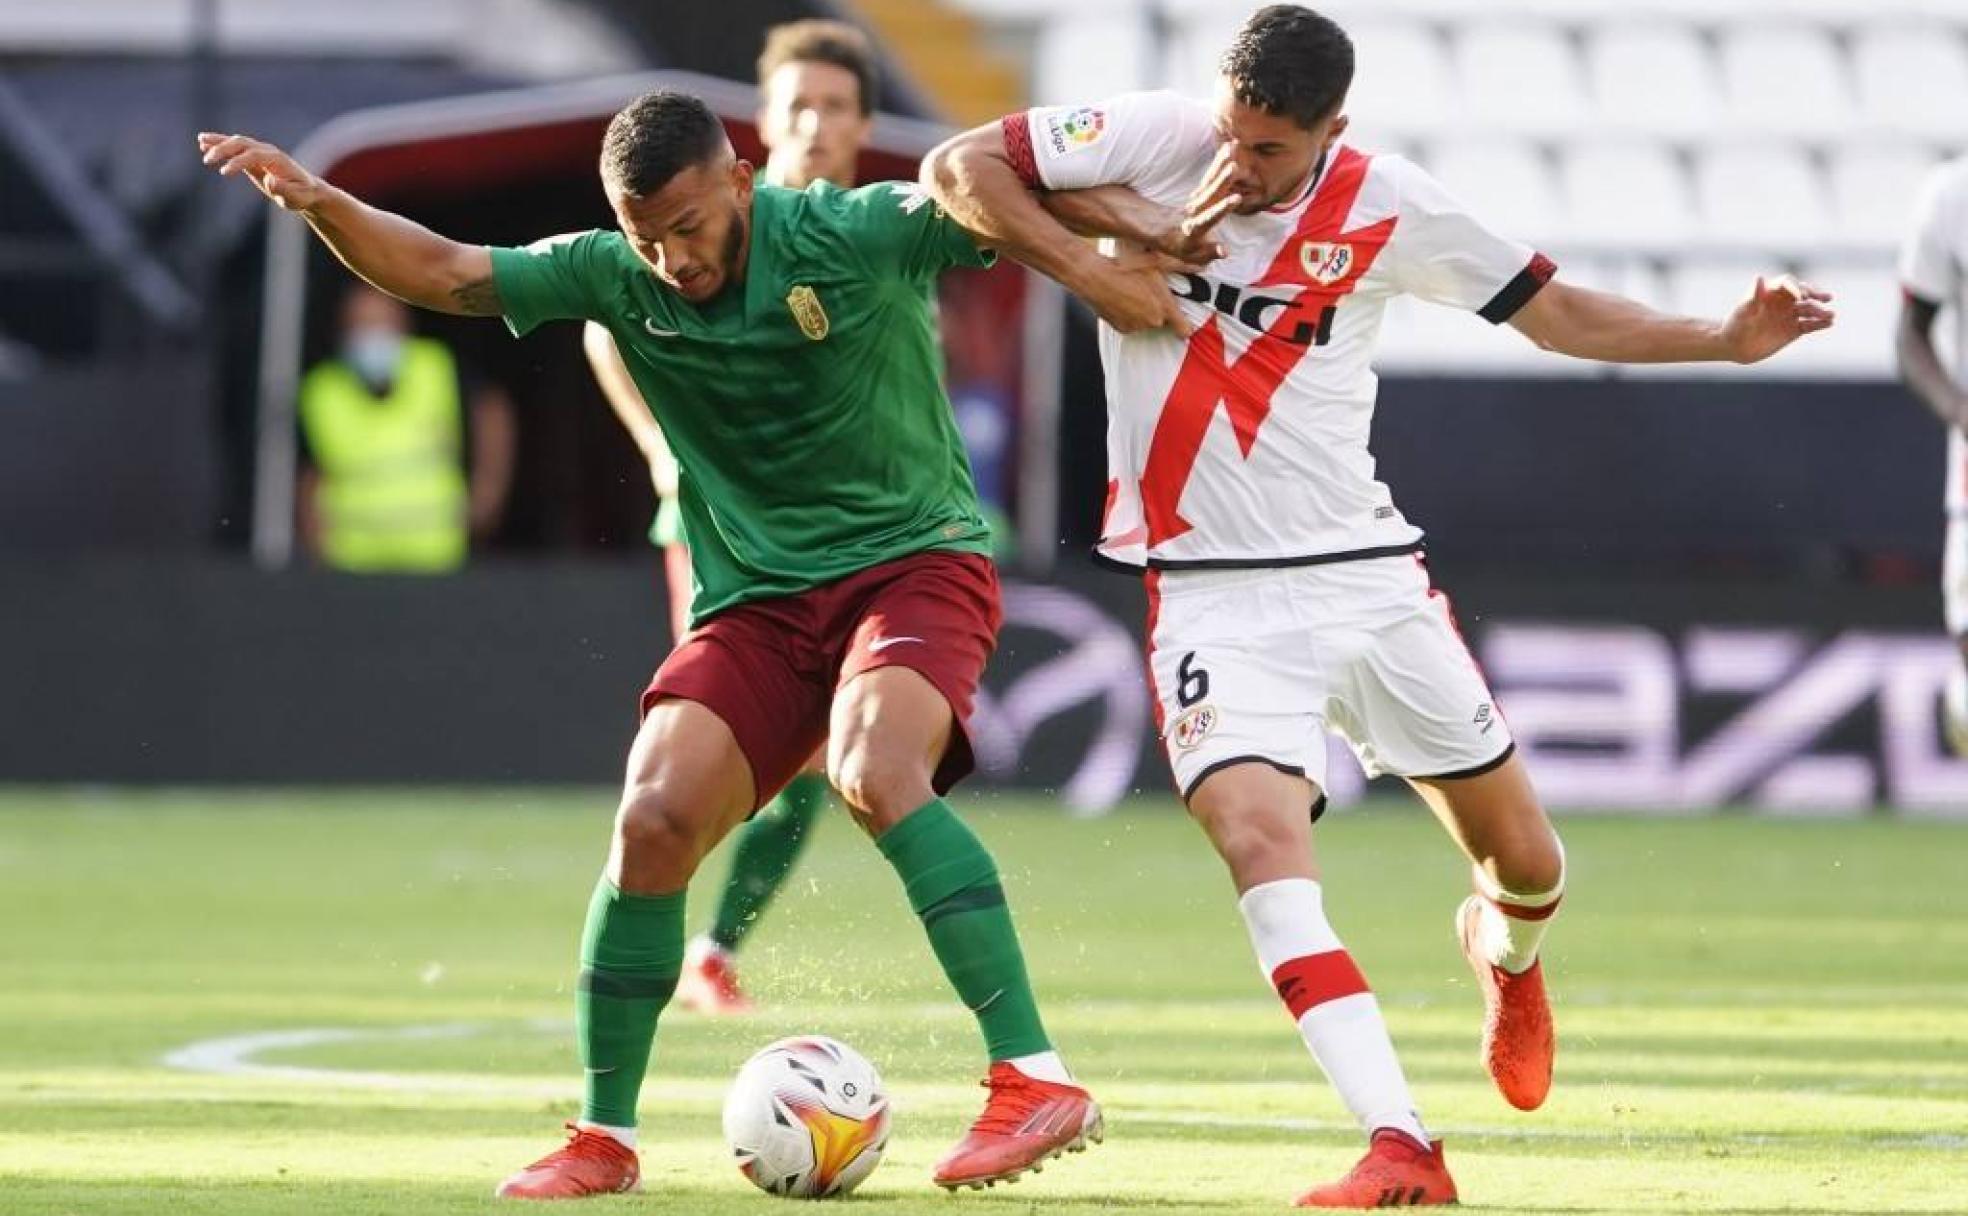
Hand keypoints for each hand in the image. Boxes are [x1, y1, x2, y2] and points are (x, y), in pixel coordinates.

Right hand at [197, 132, 327, 213]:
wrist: (307, 190)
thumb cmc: (302, 195)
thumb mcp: (296, 197)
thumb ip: (284, 190)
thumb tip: (269, 181)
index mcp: (277, 159)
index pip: (253, 155)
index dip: (237, 162)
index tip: (223, 172)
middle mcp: (267, 151)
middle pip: (242, 144)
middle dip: (224, 149)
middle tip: (207, 160)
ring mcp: (259, 152)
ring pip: (236, 142)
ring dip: (218, 142)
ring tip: (200, 143)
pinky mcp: (252, 157)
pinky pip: (234, 148)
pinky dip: (220, 144)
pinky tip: (203, 144)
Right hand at [1079, 246, 1196, 335]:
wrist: (1096, 277)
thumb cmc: (1127, 267)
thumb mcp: (1157, 261)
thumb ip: (1182, 266)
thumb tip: (1202, 265)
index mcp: (1164, 307)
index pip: (1185, 330)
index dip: (1185, 326)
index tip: (1183, 322)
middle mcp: (1152, 321)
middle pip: (1162, 322)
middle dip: (1159, 311)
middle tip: (1148, 293)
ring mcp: (1136, 327)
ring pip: (1146, 323)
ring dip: (1143, 313)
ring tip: (1133, 293)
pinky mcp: (1122, 329)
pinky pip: (1131, 325)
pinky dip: (1129, 316)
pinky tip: (1122, 300)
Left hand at [1153, 149, 1241, 265]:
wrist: (1164, 232)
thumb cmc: (1184, 248)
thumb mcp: (1195, 256)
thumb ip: (1210, 253)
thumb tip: (1226, 251)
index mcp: (1194, 227)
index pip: (1209, 218)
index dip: (1222, 209)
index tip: (1236, 198)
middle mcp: (1195, 210)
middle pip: (1209, 193)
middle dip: (1222, 179)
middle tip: (1234, 165)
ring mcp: (1197, 198)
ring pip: (1210, 179)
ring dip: (1221, 162)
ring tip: (1234, 145)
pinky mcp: (1200, 191)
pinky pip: (1211, 175)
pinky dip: (1219, 161)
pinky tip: (1229, 147)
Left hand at [1720, 274, 1834, 363]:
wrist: (1734, 346)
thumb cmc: (1735, 325)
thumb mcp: (1743, 311)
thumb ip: (1753, 296)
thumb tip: (1759, 277)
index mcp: (1771, 292)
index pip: (1787, 283)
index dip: (1796, 288)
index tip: (1801, 296)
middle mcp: (1783, 301)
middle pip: (1803, 293)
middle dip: (1816, 295)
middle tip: (1827, 298)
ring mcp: (1790, 315)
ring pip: (1809, 310)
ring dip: (1821, 312)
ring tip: (1831, 315)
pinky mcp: (1794, 329)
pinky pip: (1810, 325)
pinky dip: (1819, 324)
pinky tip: (1829, 324)